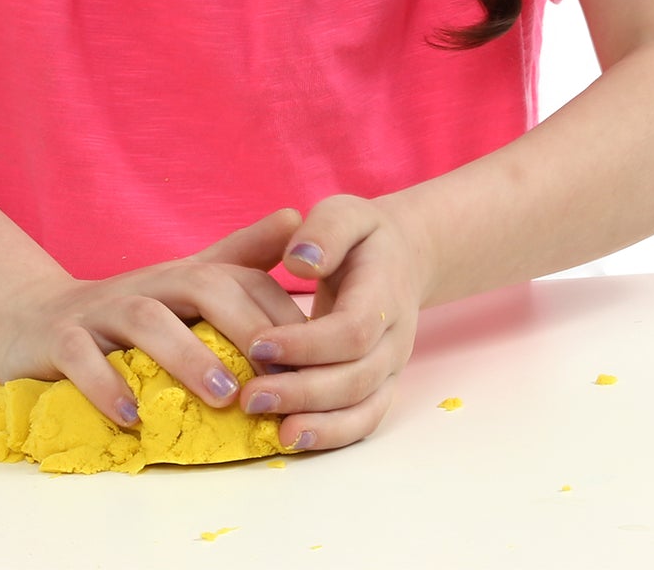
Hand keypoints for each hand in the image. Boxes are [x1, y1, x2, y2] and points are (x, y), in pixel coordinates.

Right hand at [0, 207, 309, 427]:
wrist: (31, 317)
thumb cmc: (126, 313)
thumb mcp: (184, 283)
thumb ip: (240, 258)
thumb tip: (296, 218)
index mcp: (181, 277)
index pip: (241, 279)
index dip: (281, 312)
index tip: (318, 357)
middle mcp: (146, 285)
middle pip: (198, 284)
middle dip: (241, 325)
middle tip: (274, 372)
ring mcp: (100, 311)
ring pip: (144, 318)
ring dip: (186, 355)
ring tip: (220, 395)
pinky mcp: (57, 339)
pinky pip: (79, 355)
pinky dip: (105, 384)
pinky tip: (131, 416)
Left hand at [233, 193, 434, 451]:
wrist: (402, 259)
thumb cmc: (362, 236)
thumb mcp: (345, 213)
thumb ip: (325, 232)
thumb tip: (299, 260)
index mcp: (384, 293)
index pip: (351, 331)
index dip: (307, 344)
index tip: (258, 344)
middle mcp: (393, 339)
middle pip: (355, 378)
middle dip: (302, 392)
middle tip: (250, 398)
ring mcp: (390, 367)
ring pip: (362, 408)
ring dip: (318, 424)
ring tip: (272, 433)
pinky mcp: (379, 385)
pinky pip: (363, 420)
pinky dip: (332, 435)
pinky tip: (291, 439)